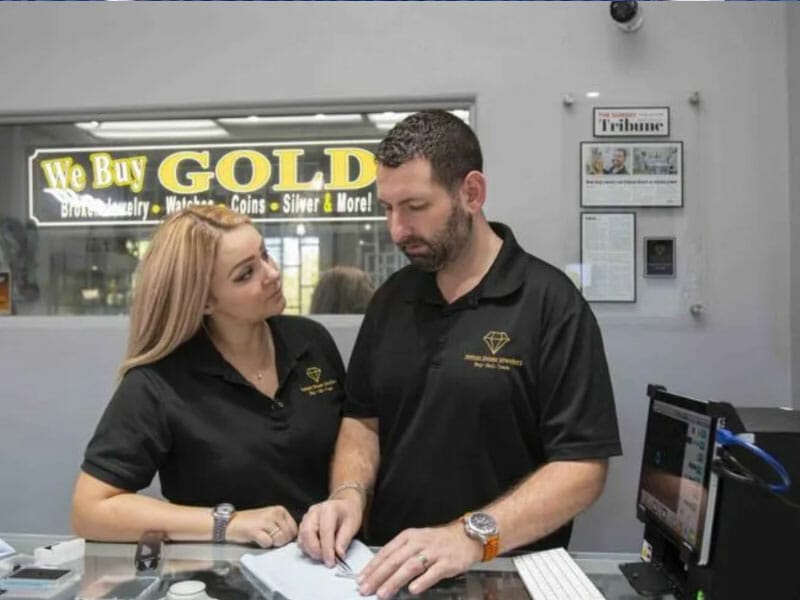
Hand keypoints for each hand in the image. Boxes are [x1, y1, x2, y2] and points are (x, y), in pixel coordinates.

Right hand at [225, 506, 296, 547]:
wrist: (231, 523)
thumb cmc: (251, 523)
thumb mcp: (270, 519)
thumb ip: (282, 525)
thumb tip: (293, 538)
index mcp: (280, 510)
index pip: (294, 528)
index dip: (288, 537)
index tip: (280, 538)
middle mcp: (274, 513)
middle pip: (288, 535)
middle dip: (281, 541)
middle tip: (270, 539)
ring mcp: (265, 521)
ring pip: (280, 539)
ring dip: (272, 543)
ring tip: (264, 538)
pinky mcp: (255, 530)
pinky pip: (268, 542)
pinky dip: (264, 544)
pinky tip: (258, 539)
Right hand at [297, 492, 362, 566]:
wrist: (344, 504)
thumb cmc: (349, 513)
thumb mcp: (352, 525)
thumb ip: (344, 540)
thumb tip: (339, 555)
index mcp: (328, 509)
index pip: (324, 531)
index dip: (327, 549)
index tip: (331, 562)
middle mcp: (314, 512)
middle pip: (307, 533)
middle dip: (315, 551)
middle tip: (326, 561)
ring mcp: (306, 517)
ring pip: (302, 537)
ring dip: (310, 551)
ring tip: (323, 556)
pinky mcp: (303, 524)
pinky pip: (301, 539)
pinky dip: (307, 548)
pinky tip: (318, 551)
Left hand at [356, 523, 482, 598]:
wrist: (466, 536)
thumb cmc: (438, 541)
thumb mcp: (416, 540)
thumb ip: (400, 553)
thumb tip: (380, 570)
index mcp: (408, 537)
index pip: (386, 552)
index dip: (372, 566)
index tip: (361, 579)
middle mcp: (419, 542)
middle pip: (395, 560)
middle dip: (378, 576)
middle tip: (366, 588)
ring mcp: (433, 552)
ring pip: (410, 566)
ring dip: (395, 580)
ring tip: (383, 593)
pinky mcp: (447, 562)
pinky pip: (433, 572)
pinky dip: (422, 581)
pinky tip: (413, 589)